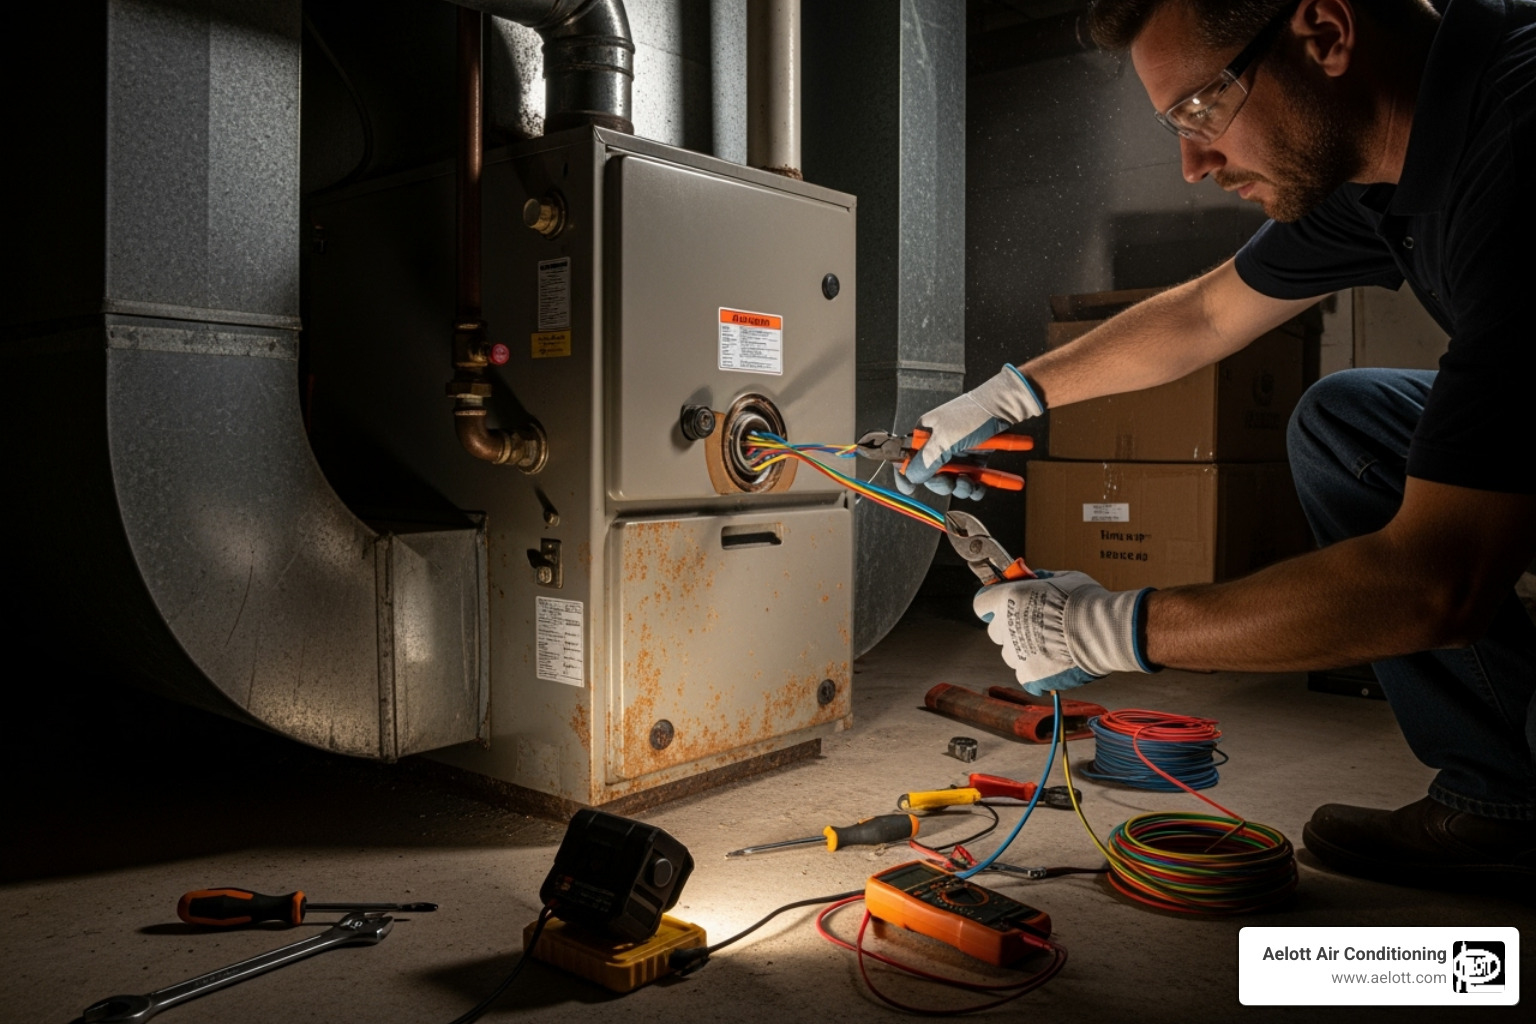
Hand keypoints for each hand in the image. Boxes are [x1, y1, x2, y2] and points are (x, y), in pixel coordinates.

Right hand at [897, 365, 1042, 499]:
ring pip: (953, 480)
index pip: (909, 458)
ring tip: (970, 484)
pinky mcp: (976, 457)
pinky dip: (976, 487)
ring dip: (962, 487)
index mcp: (926, 434)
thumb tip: (911, 476)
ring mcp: (958, 452)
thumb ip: (926, 460)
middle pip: (933, 475)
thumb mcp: (945, 439)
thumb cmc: (974, 414)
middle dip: (943, 484)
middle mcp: (940, 444)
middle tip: (951, 483)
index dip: (908, 474)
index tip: (910, 488)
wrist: (1005, 406)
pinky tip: (980, 487)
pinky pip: (971, 479)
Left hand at [973, 572, 1155, 694]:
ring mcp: (1016, 653)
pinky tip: (1054, 663)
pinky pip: (1025, 675)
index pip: (982, 603)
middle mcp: (1006, 626)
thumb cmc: (1087, 601)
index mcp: (1008, 598)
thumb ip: (1040, 580)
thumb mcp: (1062, 577)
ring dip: (1024, 650)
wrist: (1104, 631)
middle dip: (1010, 628)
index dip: (994, 604)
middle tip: (1035, 625)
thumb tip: (1032, 578)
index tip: (1004, 605)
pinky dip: (1037, 671)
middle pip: (995, 631)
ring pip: (1011, 654)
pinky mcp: (1029, 675)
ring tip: (1052, 645)